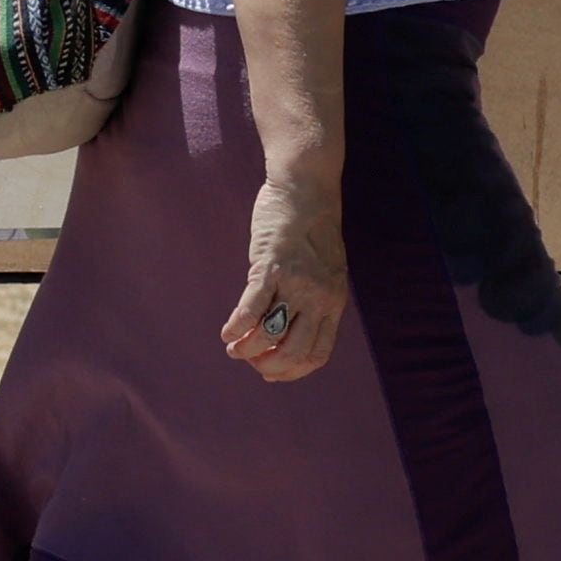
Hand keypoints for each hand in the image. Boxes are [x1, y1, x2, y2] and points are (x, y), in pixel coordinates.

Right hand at [218, 165, 349, 384]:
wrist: (307, 188)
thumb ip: (316, 296)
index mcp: (333, 301)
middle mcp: (318, 297)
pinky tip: (227, 332)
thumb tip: (292, 325)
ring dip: (247, 349)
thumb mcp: (326, 269)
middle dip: (268, 365)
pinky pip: (251, 308)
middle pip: (294, 351)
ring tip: (234, 348)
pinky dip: (236, 327)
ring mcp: (295, 283)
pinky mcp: (270, 267)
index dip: (292, 370)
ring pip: (270, 334)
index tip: (272, 372)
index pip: (317, 353)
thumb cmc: (311, 228)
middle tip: (250, 361)